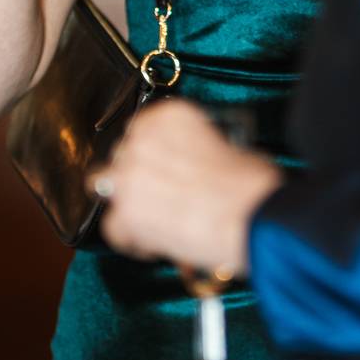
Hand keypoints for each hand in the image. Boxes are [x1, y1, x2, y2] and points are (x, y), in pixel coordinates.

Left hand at [92, 100, 281, 269]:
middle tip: (163, 195)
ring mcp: (129, 175)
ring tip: (150, 218)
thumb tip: (190, 169)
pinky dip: (131, 238)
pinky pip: (112, 226)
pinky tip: (155, 244)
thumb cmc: (254, 184)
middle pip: (122, 153)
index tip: (166, 166)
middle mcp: (142, 138)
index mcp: (169, 114)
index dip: (154, 152)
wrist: (256, 215)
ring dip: (124, 198)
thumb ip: (197, 149)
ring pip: (103, 182)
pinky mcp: (126, 212)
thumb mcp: (228, 146)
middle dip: (138, 174)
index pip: (144, 127)